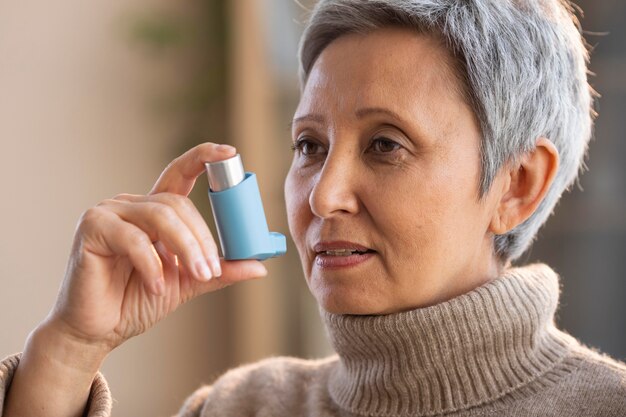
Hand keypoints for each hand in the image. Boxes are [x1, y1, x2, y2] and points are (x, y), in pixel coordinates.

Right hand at [48, 142, 267, 351]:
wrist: (98, 330)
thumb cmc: (136, 301)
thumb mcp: (188, 282)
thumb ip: (218, 270)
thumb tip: (259, 265)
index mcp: (154, 211)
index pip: (180, 173)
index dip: (204, 157)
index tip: (230, 153)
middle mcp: (131, 204)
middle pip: (178, 203)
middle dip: (202, 237)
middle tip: (211, 269)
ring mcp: (108, 212)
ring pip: (160, 216)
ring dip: (186, 248)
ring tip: (196, 276)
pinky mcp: (92, 228)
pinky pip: (133, 239)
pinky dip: (152, 265)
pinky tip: (158, 286)